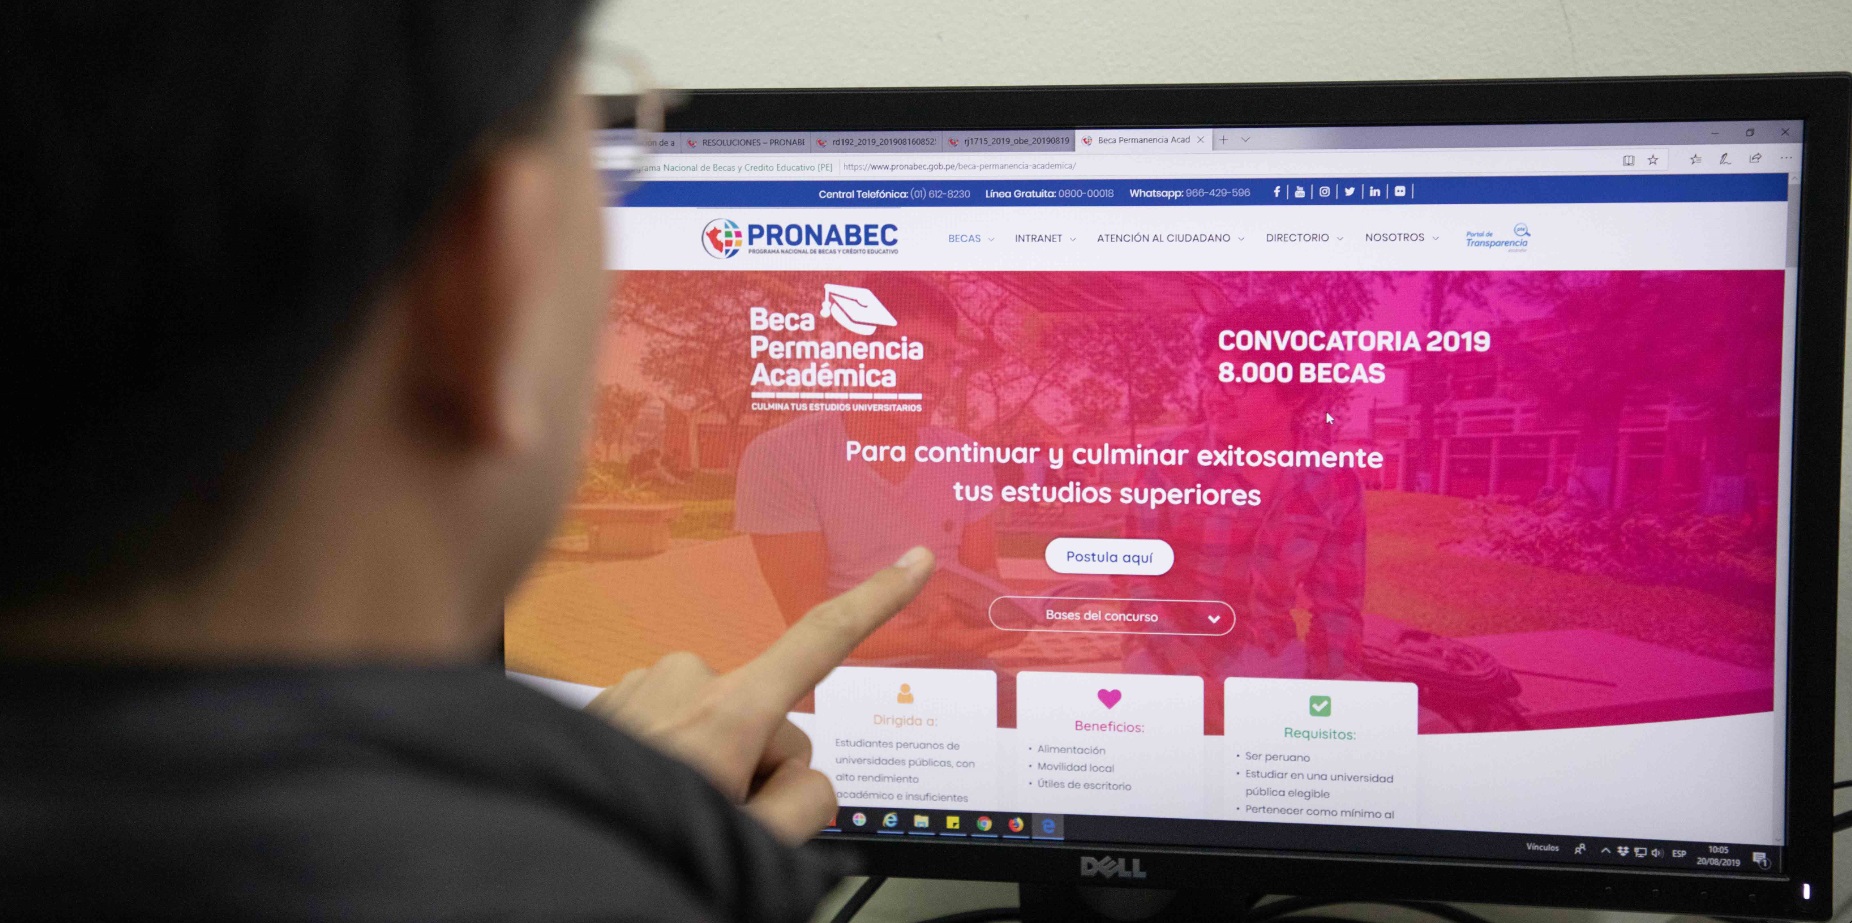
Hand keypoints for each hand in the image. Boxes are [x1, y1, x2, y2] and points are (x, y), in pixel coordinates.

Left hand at [586, 546, 935, 844]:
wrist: (541, 865)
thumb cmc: (638, 849)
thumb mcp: (756, 847)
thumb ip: (807, 802)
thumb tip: (803, 778)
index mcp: (728, 712)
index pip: (823, 640)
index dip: (878, 600)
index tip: (913, 562)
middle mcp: (683, 681)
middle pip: (770, 718)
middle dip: (757, 770)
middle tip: (716, 818)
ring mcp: (641, 686)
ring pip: (717, 722)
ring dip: (705, 766)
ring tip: (664, 811)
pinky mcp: (611, 699)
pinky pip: (670, 722)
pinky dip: (666, 758)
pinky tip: (640, 795)